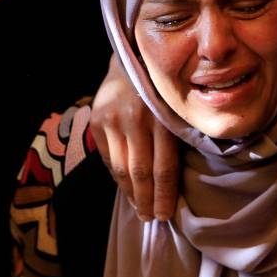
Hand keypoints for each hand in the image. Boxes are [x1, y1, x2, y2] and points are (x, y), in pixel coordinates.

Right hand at [90, 54, 180, 220]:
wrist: (133, 57)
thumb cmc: (165, 89)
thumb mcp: (178, 109)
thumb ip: (178, 138)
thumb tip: (179, 183)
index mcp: (162, 118)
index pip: (163, 169)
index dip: (164, 197)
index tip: (166, 215)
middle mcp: (135, 120)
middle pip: (140, 174)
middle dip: (147, 201)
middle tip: (152, 218)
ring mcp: (112, 120)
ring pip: (120, 170)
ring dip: (130, 194)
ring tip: (139, 208)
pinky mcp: (97, 121)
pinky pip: (107, 158)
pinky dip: (117, 175)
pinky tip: (126, 186)